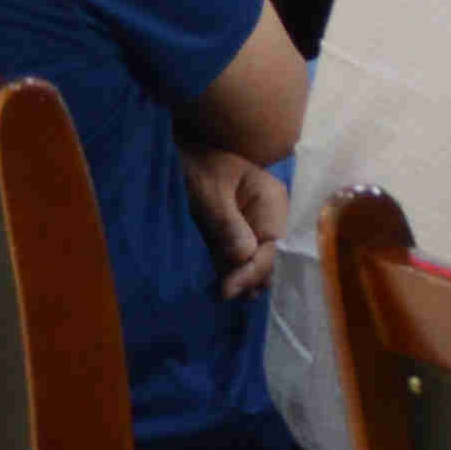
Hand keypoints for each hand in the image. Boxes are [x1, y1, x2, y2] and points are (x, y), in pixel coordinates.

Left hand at [183, 150, 288, 298]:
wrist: (176, 153)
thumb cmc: (196, 166)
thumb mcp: (210, 193)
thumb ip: (228, 225)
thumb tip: (245, 259)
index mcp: (272, 200)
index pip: (273, 245)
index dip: (254, 270)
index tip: (228, 290)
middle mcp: (269, 216)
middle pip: (268, 257)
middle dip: (249, 278)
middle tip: (222, 295)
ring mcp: (252, 226)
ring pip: (253, 262)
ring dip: (238, 279)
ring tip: (218, 295)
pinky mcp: (233, 235)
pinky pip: (237, 259)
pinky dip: (229, 273)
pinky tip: (217, 287)